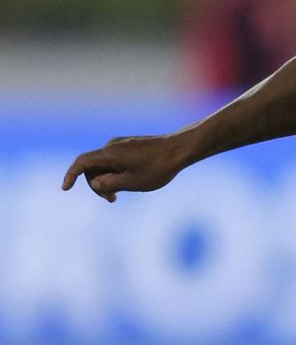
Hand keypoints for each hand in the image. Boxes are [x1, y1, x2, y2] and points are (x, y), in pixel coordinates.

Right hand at [62, 135, 191, 201]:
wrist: (180, 149)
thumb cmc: (159, 168)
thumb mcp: (133, 182)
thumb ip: (110, 184)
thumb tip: (94, 183)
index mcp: (109, 154)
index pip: (81, 163)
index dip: (71, 175)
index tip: (65, 188)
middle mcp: (111, 146)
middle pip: (92, 166)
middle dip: (97, 184)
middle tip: (112, 200)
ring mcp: (121, 144)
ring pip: (104, 164)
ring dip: (107, 179)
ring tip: (121, 193)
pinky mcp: (130, 145)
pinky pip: (114, 160)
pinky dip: (115, 172)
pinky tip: (131, 182)